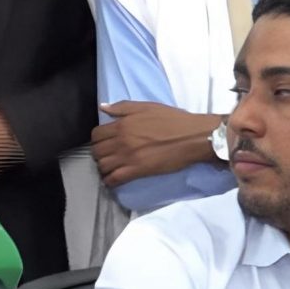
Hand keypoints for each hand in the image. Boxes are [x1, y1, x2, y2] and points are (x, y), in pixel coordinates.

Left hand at [92, 102, 225, 187]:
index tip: (104, 142)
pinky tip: (112, 180)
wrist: (193, 136)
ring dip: (103, 168)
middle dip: (99, 154)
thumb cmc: (172, 119)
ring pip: (103, 166)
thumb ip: (122, 107)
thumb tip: (102, 107)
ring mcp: (128, 157)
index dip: (98, 139)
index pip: (96, 134)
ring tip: (110, 168)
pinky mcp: (137, 170)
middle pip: (97, 151)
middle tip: (107, 156)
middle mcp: (121, 141)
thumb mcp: (146, 107)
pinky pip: (114, 178)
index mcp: (122, 124)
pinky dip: (110, 181)